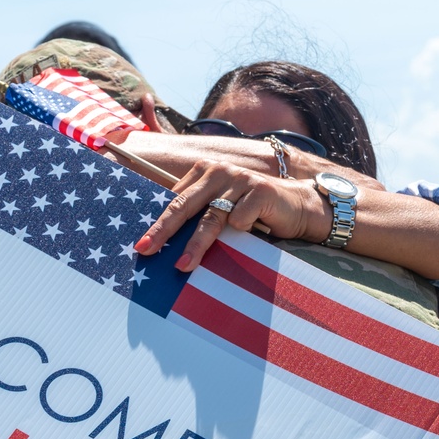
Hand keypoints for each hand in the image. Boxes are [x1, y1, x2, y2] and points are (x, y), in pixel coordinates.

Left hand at [135, 161, 331, 271]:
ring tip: (183, 266)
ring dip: (196, 244)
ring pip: (210, 216)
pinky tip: (254, 230)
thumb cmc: (253, 212)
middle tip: (146, 250)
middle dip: (163, 230)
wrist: (296, 206)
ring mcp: (239, 179)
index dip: (157, 223)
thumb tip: (163, 241)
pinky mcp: (259, 190)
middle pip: (184, 204)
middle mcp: (218, 172)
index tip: (141, 245)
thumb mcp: (222, 211)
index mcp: (203, 173)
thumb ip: (198, 216)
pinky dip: (242, 232)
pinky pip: (240, 219)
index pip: (174, 200)